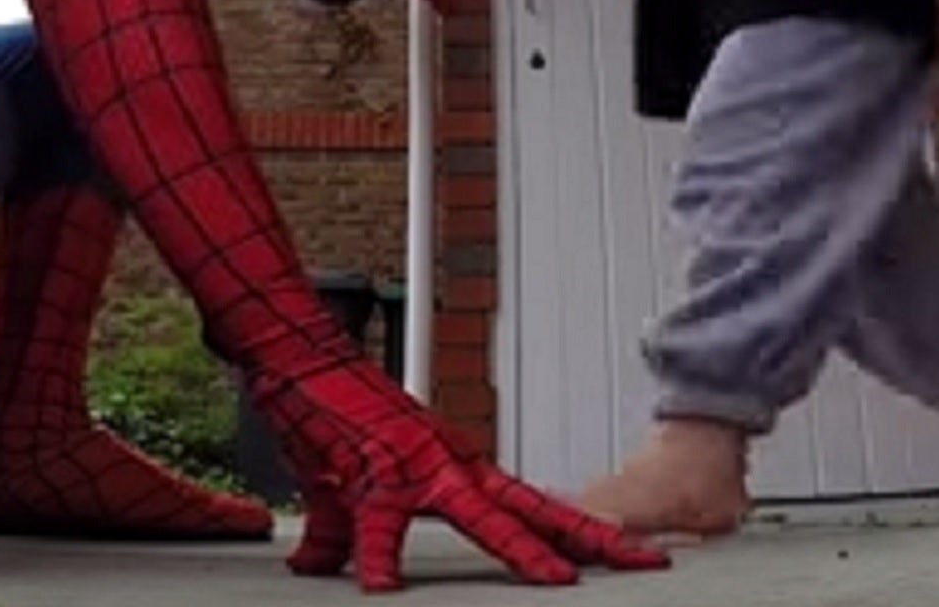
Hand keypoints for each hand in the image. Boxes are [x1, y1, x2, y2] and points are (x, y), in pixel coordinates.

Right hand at [257, 363, 668, 589]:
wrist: (297, 355)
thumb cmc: (327, 408)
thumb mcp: (346, 481)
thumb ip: (344, 532)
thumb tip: (321, 565)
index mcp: (455, 465)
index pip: (533, 503)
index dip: (580, 528)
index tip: (626, 550)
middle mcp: (448, 464)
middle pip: (534, 508)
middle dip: (589, 538)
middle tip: (640, 559)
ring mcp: (415, 467)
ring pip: (481, 513)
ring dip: (520, 547)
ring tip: (553, 580)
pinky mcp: (370, 473)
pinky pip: (379, 526)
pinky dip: (380, 559)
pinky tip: (385, 589)